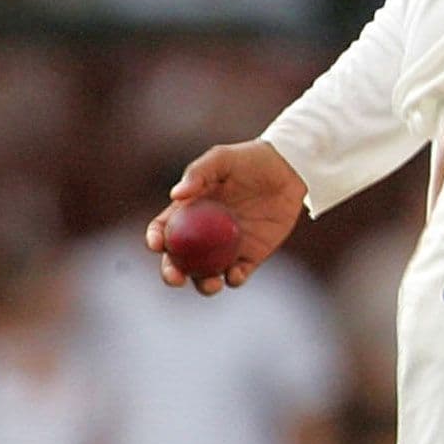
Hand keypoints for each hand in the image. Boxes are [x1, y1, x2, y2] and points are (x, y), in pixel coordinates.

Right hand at [145, 141, 306, 294]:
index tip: (156, 244)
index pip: (164, 230)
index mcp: (188, 212)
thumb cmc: (249, 160)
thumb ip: (198, 173)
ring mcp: (226, 247)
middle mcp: (203, 235)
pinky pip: (238, 273)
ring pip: (207, 274)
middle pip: (180, 261)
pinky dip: (234, 279)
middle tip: (175, 277)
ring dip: (204, 284)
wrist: (288, 169)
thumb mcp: (221, 159)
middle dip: (172, 273)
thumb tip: (175, 195)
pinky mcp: (251, 255)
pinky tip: (235, 274)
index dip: (155, 239)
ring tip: (210, 283)